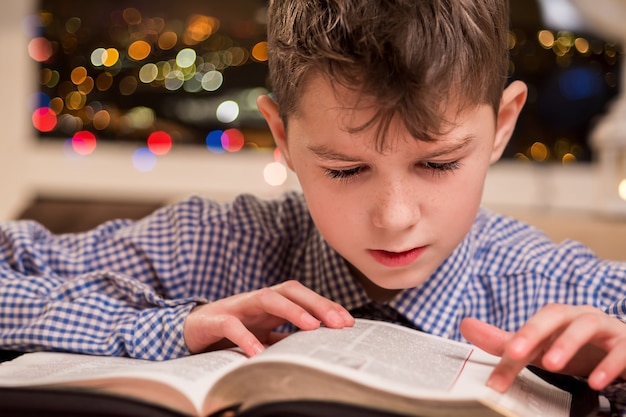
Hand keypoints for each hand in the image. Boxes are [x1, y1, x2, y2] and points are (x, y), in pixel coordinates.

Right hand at [183, 280, 353, 356]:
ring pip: (266, 298)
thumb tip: (315, 346)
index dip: (325, 305)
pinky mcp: (213, 320)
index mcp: (271, 304)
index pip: (303, 296)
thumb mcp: (262, 335)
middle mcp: (256, 300)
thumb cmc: (231, 331)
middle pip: (290, 290)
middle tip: (339, 323)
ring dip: (291, 310)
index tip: (348, 322)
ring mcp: (236, 307)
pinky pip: (231, 325)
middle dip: (317, 304)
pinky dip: (245, 337)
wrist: (189, 330)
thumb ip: (284, 338)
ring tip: (311, 326)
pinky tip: (258, 352)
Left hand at [460, 304, 625, 391]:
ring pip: (588, 326)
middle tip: (516, 352)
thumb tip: (466, 326)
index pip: (532, 326)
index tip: (501, 361)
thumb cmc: (579, 347)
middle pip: (556, 314)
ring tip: (552, 364)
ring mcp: (606, 328)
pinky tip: (596, 381)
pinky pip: (621, 349)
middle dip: (535, 331)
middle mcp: (580, 317)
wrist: (624, 350)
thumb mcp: (542, 347)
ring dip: (568, 344)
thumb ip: (506, 342)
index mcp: (558, 318)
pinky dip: (609, 364)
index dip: (516, 341)